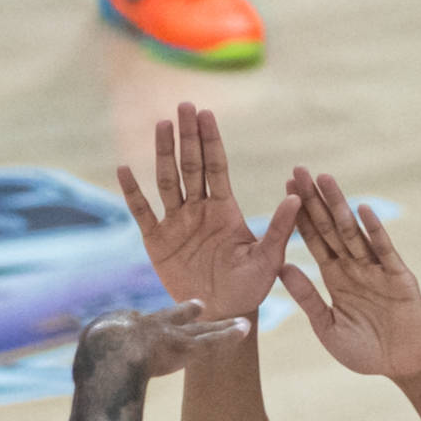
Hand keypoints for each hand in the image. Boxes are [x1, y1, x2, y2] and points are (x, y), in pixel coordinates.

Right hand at [73, 300, 249, 385]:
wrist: (106, 354)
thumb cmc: (92, 364)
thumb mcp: (87, 370)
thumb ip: (94, 384)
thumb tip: (89, 406)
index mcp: (121, 328)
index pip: (138, 325)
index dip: (148, 325)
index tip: (154, 324)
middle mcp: (147, 326)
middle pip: (172, 318)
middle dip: (185, 313)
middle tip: (198, 304)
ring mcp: (167, 335)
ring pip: (200, 329)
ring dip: (220, 326)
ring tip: (238, 321)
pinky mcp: (184, 346)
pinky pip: (212, 340)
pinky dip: (229, 334)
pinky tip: (245, 328)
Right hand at [118, 104, 299, 321]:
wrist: (223, 314)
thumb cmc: (249, 288)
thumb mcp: (268, 259)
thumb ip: (279, 228)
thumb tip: (297, 197)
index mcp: (225, 209)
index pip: (216, 166)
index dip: (210, 140)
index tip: (205, 113)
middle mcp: (199, 209)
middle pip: (191, 165)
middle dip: (188, 137)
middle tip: (183, 106)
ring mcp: (177, 223)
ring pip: (167, 181)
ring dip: (163, 154)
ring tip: (161, 125)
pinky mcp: (157, 241)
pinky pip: (143, 212)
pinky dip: (133, 192)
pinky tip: (124, 169)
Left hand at [280, 168, 420, 379]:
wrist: (400, 366)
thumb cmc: (364, 351)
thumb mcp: (327, 327)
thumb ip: (307, 298)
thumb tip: (282, 268)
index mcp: (335, 278)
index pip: (314, 240)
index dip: (299, 216)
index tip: (285, 190)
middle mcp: (354, 267)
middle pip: (329, 227)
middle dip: (314, 200)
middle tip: (298, 170)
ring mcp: (376, 269)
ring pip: (353, 232)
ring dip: (339, 206)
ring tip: (325, 179)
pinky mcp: (398, 277)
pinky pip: (384, 251)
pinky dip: (374, 231)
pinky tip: (362, 210)